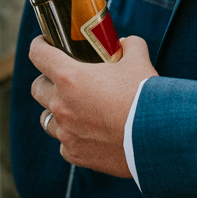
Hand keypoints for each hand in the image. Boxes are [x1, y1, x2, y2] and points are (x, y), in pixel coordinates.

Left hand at [31, 34, 155, 178]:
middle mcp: (61, 105)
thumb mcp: (139, 61)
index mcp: (69, 77)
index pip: (38, 54)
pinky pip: (64, 144)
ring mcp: (66, 132)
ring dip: (56, 111)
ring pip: (47, 118)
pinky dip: (72, 137)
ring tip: (75, 109)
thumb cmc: (145, 96)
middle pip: (38, 88)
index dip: (39, 45)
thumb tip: (126, 44)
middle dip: (47, 80)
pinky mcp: (76, 154)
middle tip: (63, 79)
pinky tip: (88, 133)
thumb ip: (130, 46)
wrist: (158, 137)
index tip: (44, 43)